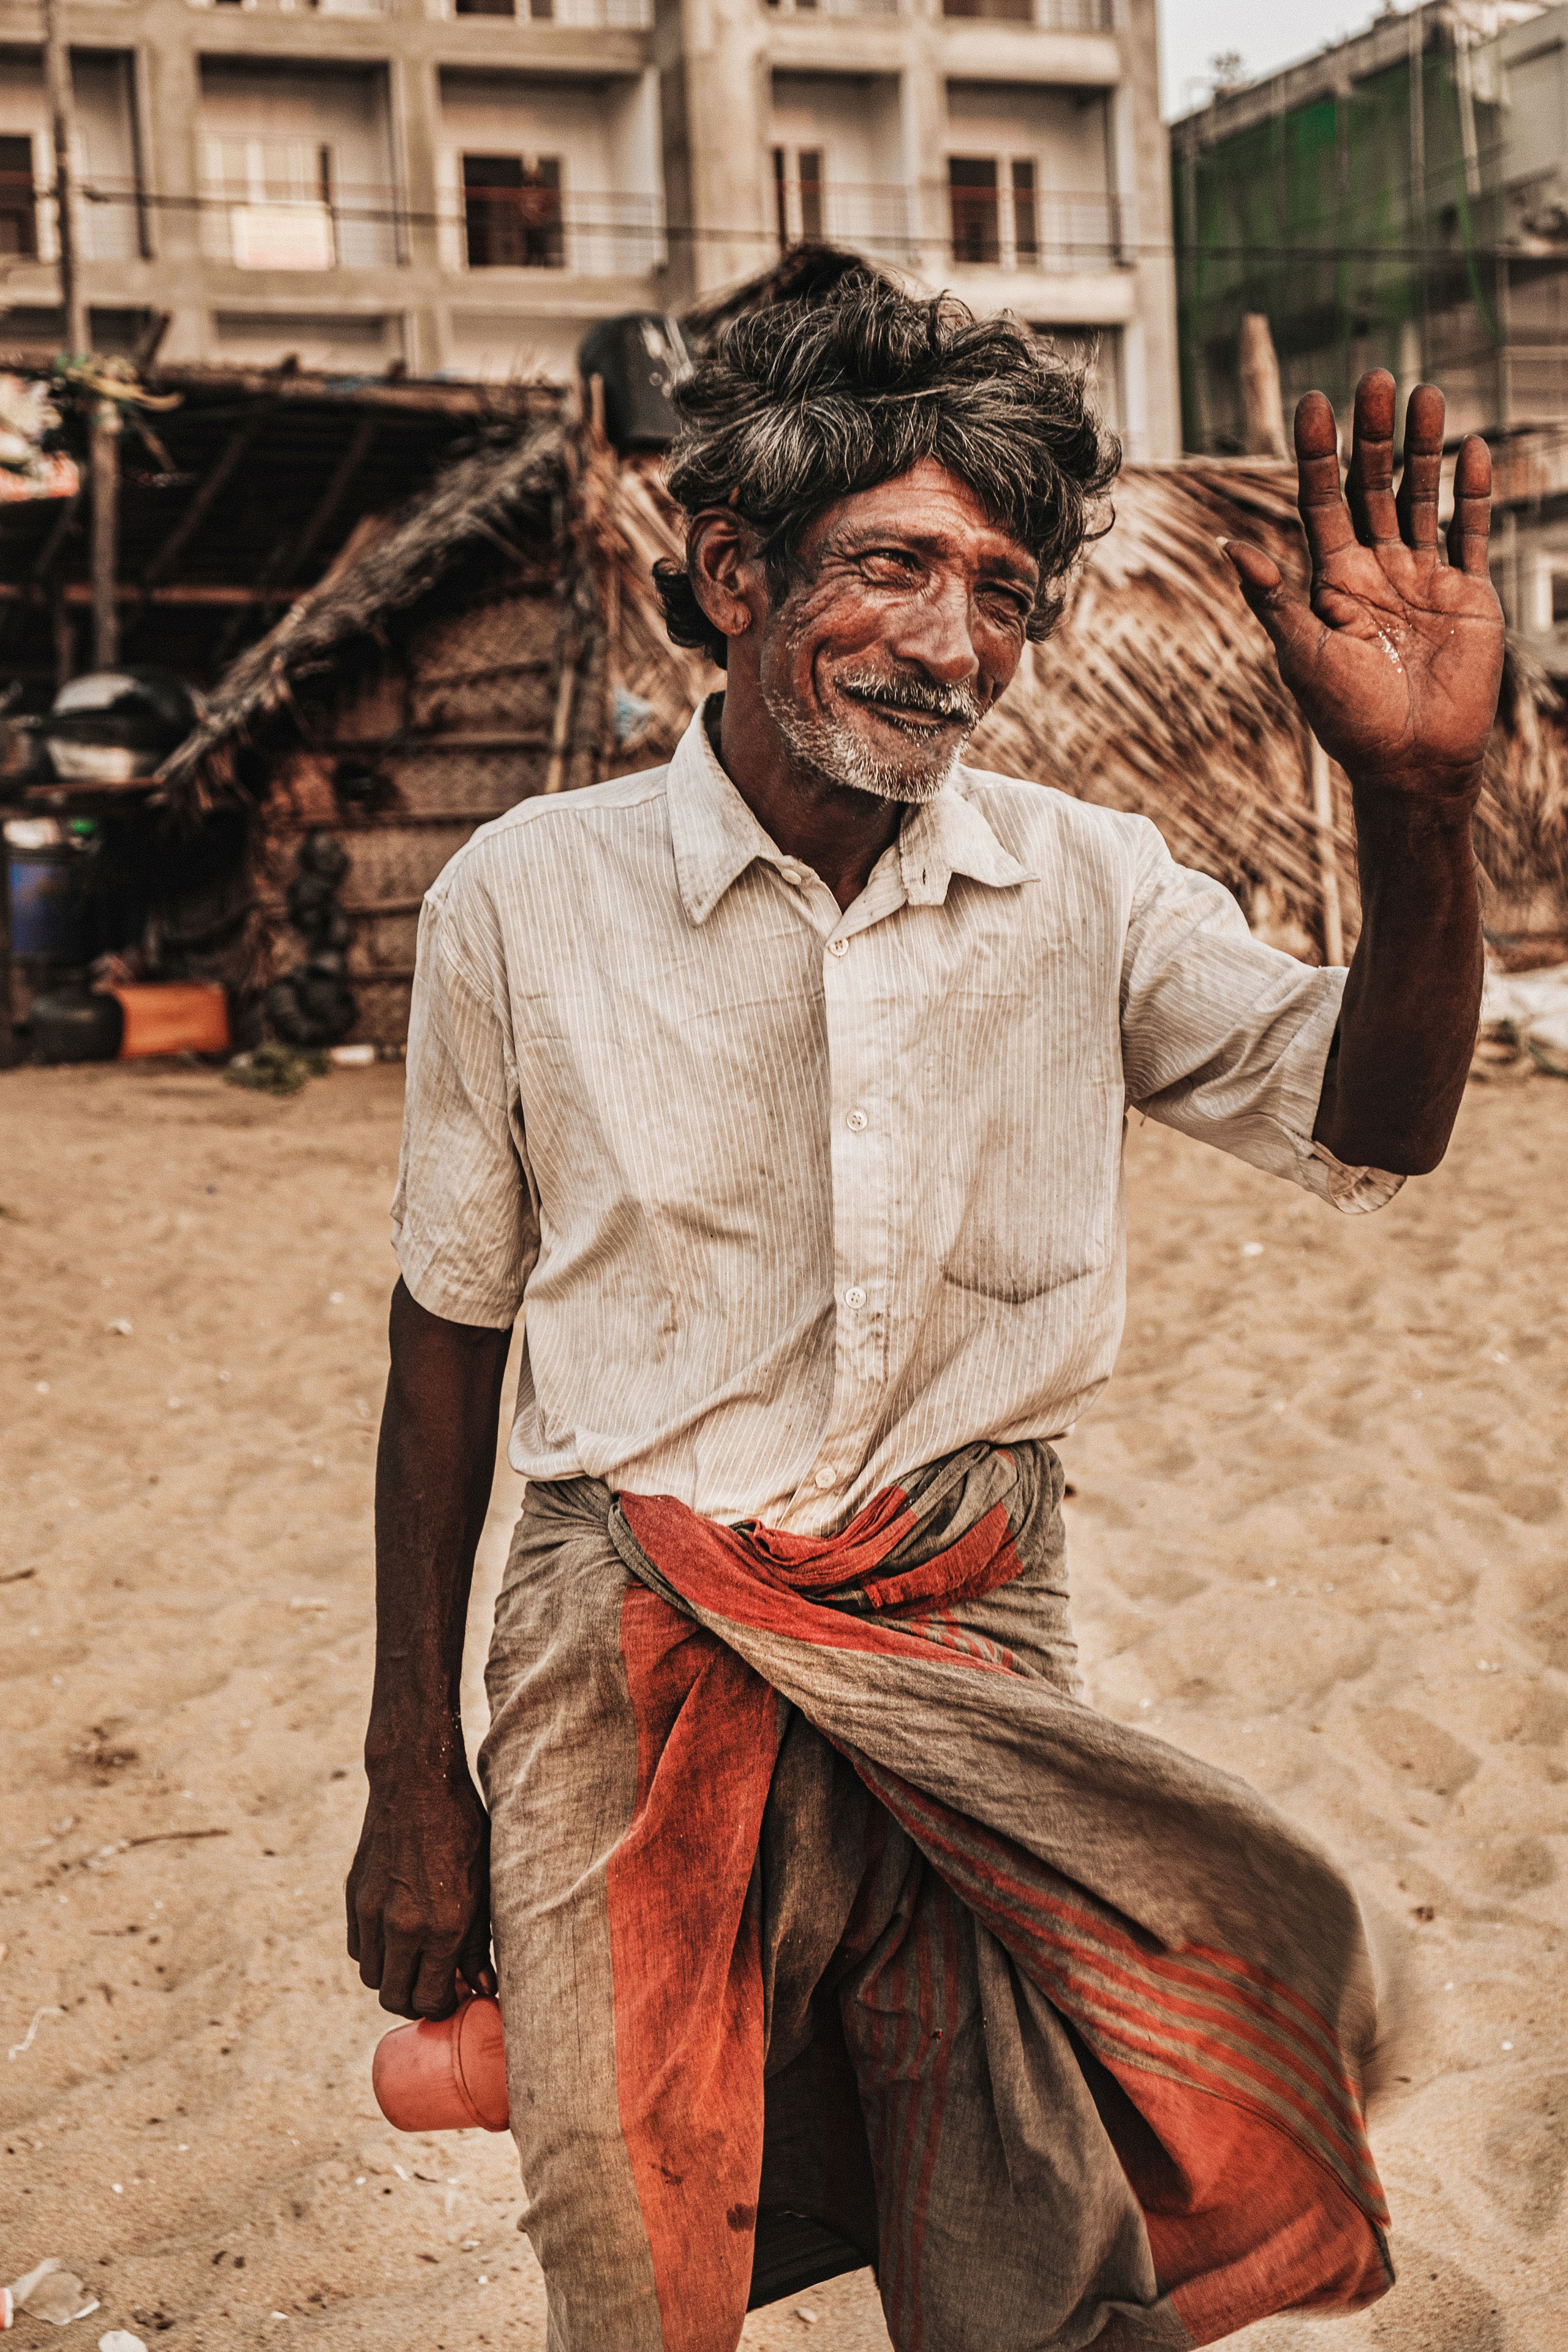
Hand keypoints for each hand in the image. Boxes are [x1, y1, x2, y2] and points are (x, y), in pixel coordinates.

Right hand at [346, 1766, 494, 2018]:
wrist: (417, 1784)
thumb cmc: (463, 1831)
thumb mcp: (485, 1886)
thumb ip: (480, 1943)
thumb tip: (483, 1988)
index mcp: (443, 1925)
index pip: (429, 1999)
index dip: (442, 2007)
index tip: (453, 1996)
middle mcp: (403, 1925)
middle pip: (394, 1998)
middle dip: (414, 2003)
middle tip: (434, 1989)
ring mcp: (372, 1911)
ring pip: (371, 1977)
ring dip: (392, 1980)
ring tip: (416, 1964)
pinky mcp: (354, 1896)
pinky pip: (357, 1948)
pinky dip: (374, 1954)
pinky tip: (396, 1938)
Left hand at [1223, 372, 1503, 802]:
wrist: (1411, 763)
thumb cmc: (1349, 719)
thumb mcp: (1302, 656)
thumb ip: (1273, 599)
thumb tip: (1230, 547)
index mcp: (1331, 582)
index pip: (1321, 501)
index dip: (1317, 453)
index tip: (1314, 401)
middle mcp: (1376, 571)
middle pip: (1372, 487)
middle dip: (1373, 435)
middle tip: (1375, 377)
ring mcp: (1423, 579)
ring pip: (1422, 498)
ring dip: (1424, 449)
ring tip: (1427, 393)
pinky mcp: (1467, 596)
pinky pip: (1471, 535)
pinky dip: (1472, 495)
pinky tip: (1472, 451)